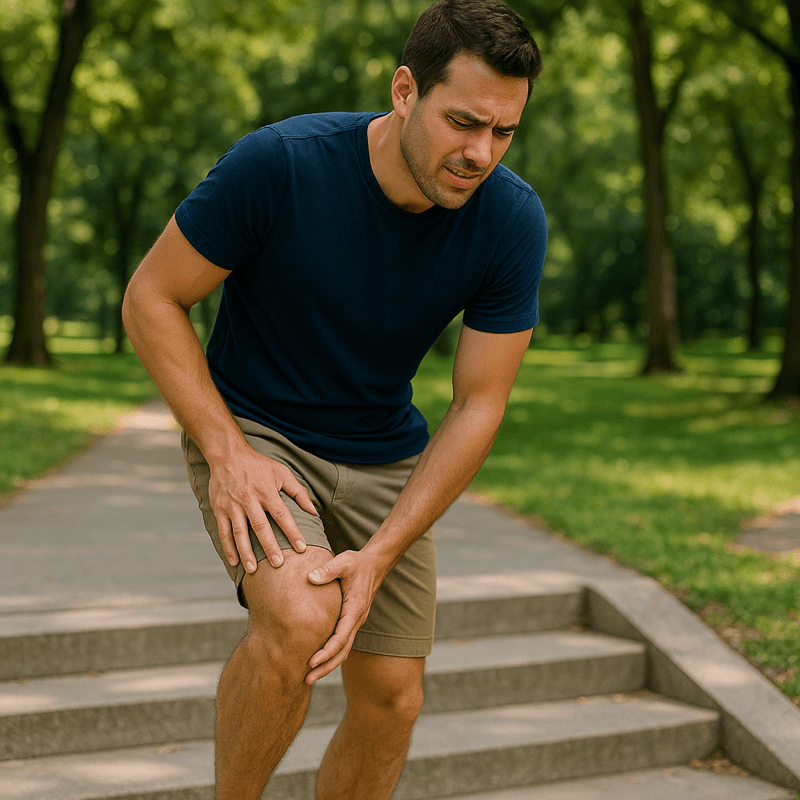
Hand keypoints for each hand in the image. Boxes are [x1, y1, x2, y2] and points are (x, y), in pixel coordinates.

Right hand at [208, 444, 316, 573]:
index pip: (282, 515)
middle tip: (278, 565)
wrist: (228, 455)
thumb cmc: (259, 465)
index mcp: (267, 492)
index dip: (292, 532)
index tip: (301, 548)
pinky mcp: (220, 509)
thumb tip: (314, 511)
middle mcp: (249, 500)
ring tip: (253, 570)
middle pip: (261, 527)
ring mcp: (233, 505)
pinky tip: (235, 561)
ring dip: (246, 552)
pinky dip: (228, 547)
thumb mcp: (282, 472)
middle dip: (270, 547)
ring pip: (240, 532)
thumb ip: (298, 492)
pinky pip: (224, 531)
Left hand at [304, 550, 384, 683]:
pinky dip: (331, 654)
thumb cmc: (357, 563)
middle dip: (325, 667)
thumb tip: (310, 578)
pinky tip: (317, 658)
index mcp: (354, 609)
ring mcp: (355, 621)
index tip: (311, 662)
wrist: (374, 563)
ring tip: (309, 676)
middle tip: (306, 680)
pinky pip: (342, 642)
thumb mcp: (343, 562)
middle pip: (342, 651)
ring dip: (328, 664)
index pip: (340, 638)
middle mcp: (357, 619)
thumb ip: (327, 570)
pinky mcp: (351, 620)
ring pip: (343, 650)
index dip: (326, 652)